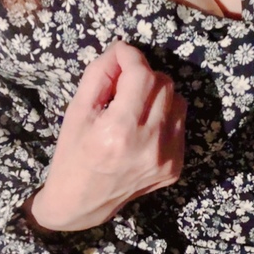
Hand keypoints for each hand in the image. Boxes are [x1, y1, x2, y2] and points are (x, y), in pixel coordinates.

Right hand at [30, 41, 186, 230]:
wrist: (82, 204)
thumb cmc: (73, 155)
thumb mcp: (77, 111)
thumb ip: (99, 75)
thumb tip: (121, 50)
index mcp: (120, 131)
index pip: (142, 76)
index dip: (131, 57)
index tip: (120, 53)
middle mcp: (150, 145)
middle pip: (164, 85)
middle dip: (144, 76)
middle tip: (123, 86)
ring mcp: (167, 158)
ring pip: (178, 102)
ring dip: (157, 97)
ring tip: (134, 109)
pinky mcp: (176, 167)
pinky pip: (179, 126)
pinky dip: (163, 119)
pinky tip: (142, 131)